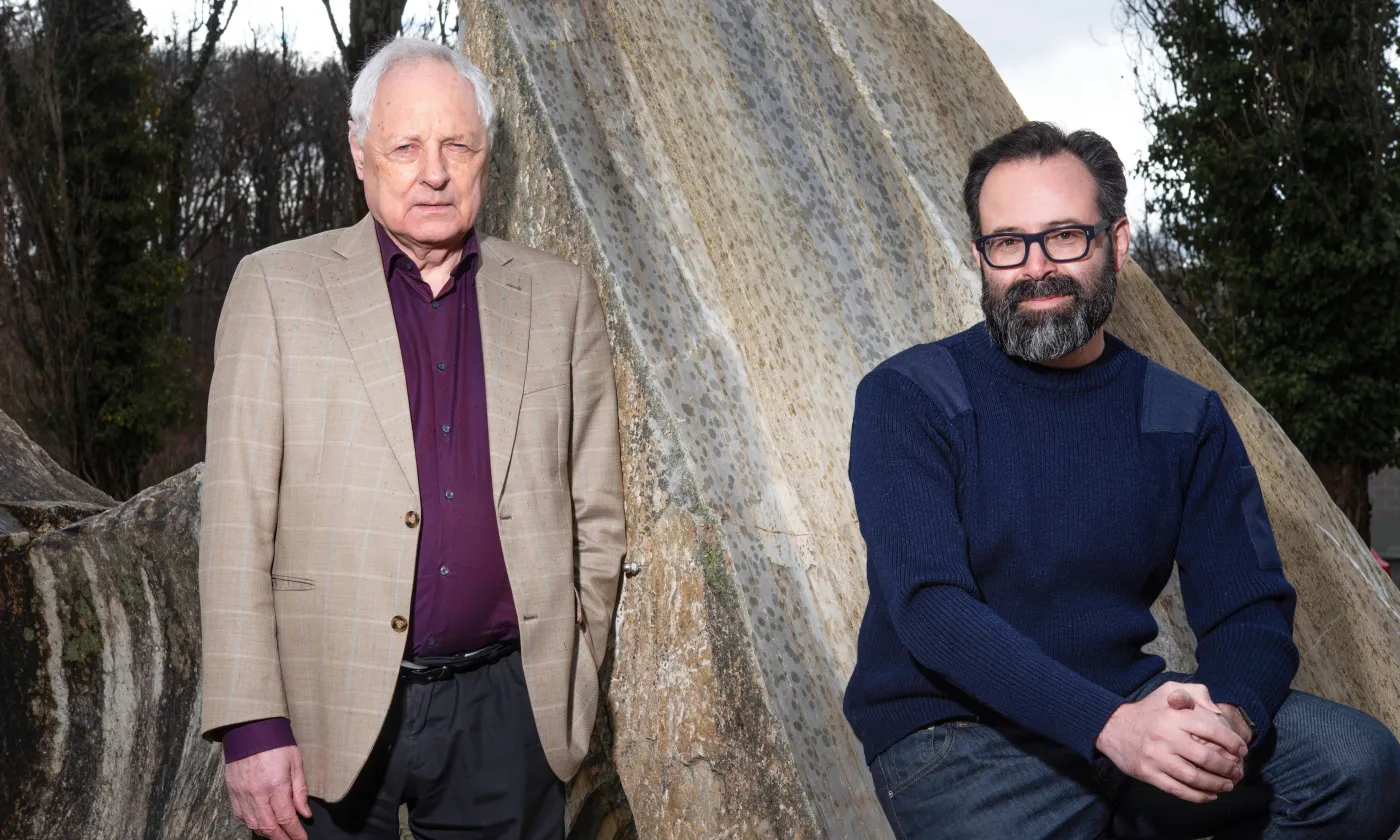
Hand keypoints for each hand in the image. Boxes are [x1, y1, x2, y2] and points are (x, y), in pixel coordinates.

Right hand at [224, 745, 311, 839]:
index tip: (302, 839)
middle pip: (269, 827)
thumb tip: (305, 813)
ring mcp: (242, 794)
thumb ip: (300, 791)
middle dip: (281, 838)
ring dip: (266, 833)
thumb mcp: (296, 763)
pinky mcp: (232, 791)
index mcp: (276, 785)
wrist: (250, 729)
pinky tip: (260, 823)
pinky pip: (241, 815)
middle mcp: (257, 794)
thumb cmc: (277, 744)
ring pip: (253, 824)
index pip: (287, 818)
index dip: (295, 833)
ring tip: (278, 835)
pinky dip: (251, 822)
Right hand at [1095, 681, 1247, 802]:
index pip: (1212, 730)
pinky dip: (1198, 796)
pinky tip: (1209, 795)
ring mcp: (1156, 757)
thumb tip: (1216, 711)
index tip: (1242, 750)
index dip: (1232, 742)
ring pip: (1194, 777)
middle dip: (1228, 768)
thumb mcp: (1169, 690)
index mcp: (1174, 715)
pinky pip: (1178, 789)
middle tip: (1238, 772)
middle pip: (1207, 757)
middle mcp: (1166, 736)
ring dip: (1217, 784)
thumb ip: (1196, 693)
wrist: (1114, 727)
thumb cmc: (1149, 710)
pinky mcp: (1149, 773)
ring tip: (1228, 785)